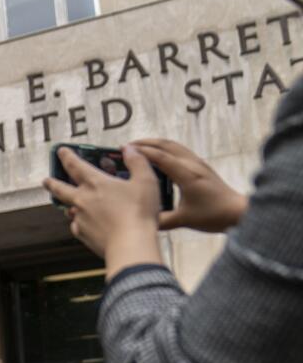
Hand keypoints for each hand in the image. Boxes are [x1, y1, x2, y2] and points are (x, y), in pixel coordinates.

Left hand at [43, 145, 163, 275]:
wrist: (131, 243)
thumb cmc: (139, 212)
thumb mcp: (145, 180)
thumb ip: (137, 161)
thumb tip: (129, 149)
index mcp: (95, 183)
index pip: (75, 165)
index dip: (67, 156)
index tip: (60, 151)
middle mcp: (82, 199)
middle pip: (60, 189)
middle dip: (52, 183)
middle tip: (46, 181)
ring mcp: (80, 218)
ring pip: (69, 209)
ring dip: (68, 205)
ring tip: (69, 206)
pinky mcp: (83, 234)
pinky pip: (77, 226)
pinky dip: (80, 224)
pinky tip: (85, 225)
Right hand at [132, 139, 247, 231]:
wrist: (237, 212)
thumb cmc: (213, 216)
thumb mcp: (183, 220)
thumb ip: (160, 220)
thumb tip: (140, 220)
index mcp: (187, 175)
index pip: (161, 157)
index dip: (142, 152)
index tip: (125, 150)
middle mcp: (193, 165)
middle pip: (166, 145)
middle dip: (145, 142)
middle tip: (127, 146)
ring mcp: (198, 163)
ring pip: (173, 145)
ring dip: (155, 143)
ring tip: (139, 147)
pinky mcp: (201, 166)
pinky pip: (179, 151)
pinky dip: (164, 149)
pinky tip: (157, 155)